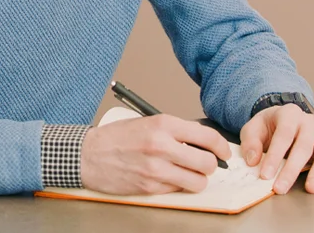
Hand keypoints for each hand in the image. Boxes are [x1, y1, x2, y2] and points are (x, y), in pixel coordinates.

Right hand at [80, 114, 231, 194]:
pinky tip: (167, 178)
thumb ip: (175, 131)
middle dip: (210, 166)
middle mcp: (162, 146)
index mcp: (163, 124)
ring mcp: (156, 169)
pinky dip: (177, 187)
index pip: (207, 136)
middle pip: (207, 163)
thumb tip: (202, 142)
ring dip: (197, 180)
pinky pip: (178, 191)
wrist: (89, 155)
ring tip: (188, 174)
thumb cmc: (116, 138)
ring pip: (197, 182)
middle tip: (204, 164)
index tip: (223, 151)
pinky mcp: (150, 187)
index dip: (221, 146)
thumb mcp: (147, 122)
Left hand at [239, 104, 313, 193]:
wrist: (282, 120)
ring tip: (311, 189)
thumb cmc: (268, 126)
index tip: (265, 175)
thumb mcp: (253, 128)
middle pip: (304, 146)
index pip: (284, 135)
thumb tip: (253, 160)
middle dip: (292, 169)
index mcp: (289, 114)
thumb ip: (250, 142)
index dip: (275, 156)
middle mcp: (309, 122)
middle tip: (281, 188)